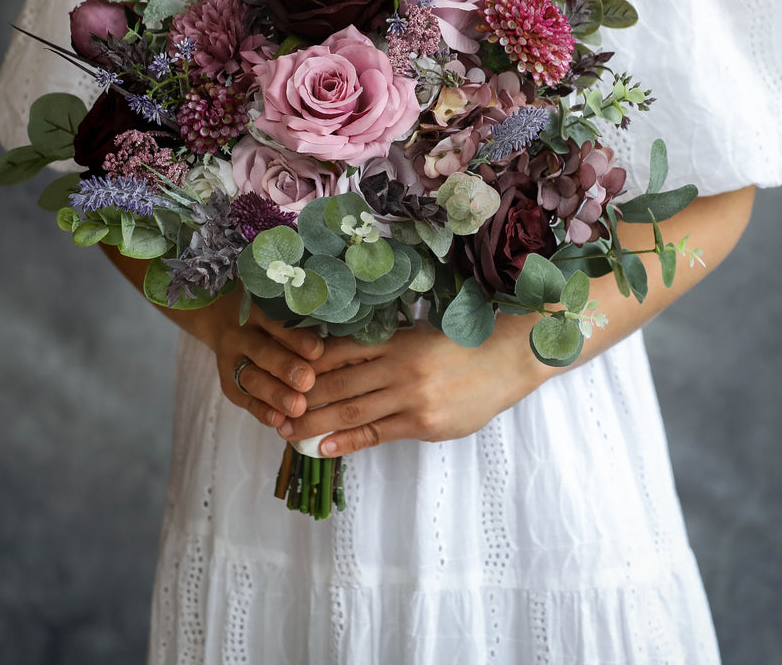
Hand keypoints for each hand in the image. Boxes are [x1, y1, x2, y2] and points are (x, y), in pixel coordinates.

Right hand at [188, 289, 324, 429]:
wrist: (222, 320)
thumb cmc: (271, 318)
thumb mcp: (280, 310)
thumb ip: (304, 322)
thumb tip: (342, 331)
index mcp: (259, 311)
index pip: (277, 324)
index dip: (296, 338)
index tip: (317, 350)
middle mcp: (242, 335)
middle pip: (262, 352)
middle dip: (285, 368)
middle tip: (307, 381)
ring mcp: (232, 360)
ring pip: (251, 378)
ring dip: (275, 394)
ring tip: (297, 407)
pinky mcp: (230, 384)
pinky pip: (245, 399)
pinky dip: (261, 411)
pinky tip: (279, 421)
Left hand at [276, 317, 546, 456]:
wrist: (509, 360)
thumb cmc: (463, 346)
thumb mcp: (420, 336)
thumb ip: (384, 348)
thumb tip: (340, 358)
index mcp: (396, 340)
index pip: (339, 351)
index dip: (306, 365)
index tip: (281, 373)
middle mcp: (399, 367)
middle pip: (337, 383)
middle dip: (301, 399)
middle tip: (272, 409)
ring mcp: (412, 397)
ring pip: (351, 411)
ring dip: (315, 423)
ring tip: (287, 432)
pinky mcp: (424, 424)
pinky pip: (377, 434)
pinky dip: (347, 441)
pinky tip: (324, 446)